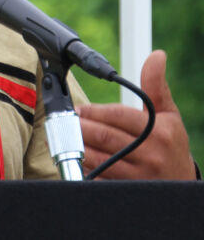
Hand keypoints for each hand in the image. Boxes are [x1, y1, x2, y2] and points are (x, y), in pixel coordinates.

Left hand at [77, 50, 196, 179]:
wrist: (181, 184)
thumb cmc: (171, 145)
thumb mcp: (169, 115)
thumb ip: (155, 85)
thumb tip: (157, 55)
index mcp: (159, 132)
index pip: (118, 116)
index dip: (94, 110)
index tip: (78, 108)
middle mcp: (149, 154)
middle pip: (103, 136)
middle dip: (79, 125)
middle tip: (66, 119)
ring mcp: (137, 175)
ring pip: (97, 157)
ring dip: (76, 144)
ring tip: (63, 135)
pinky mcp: (125, 190)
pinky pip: (98, 177)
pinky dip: (83, 167)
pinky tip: (75, 157)